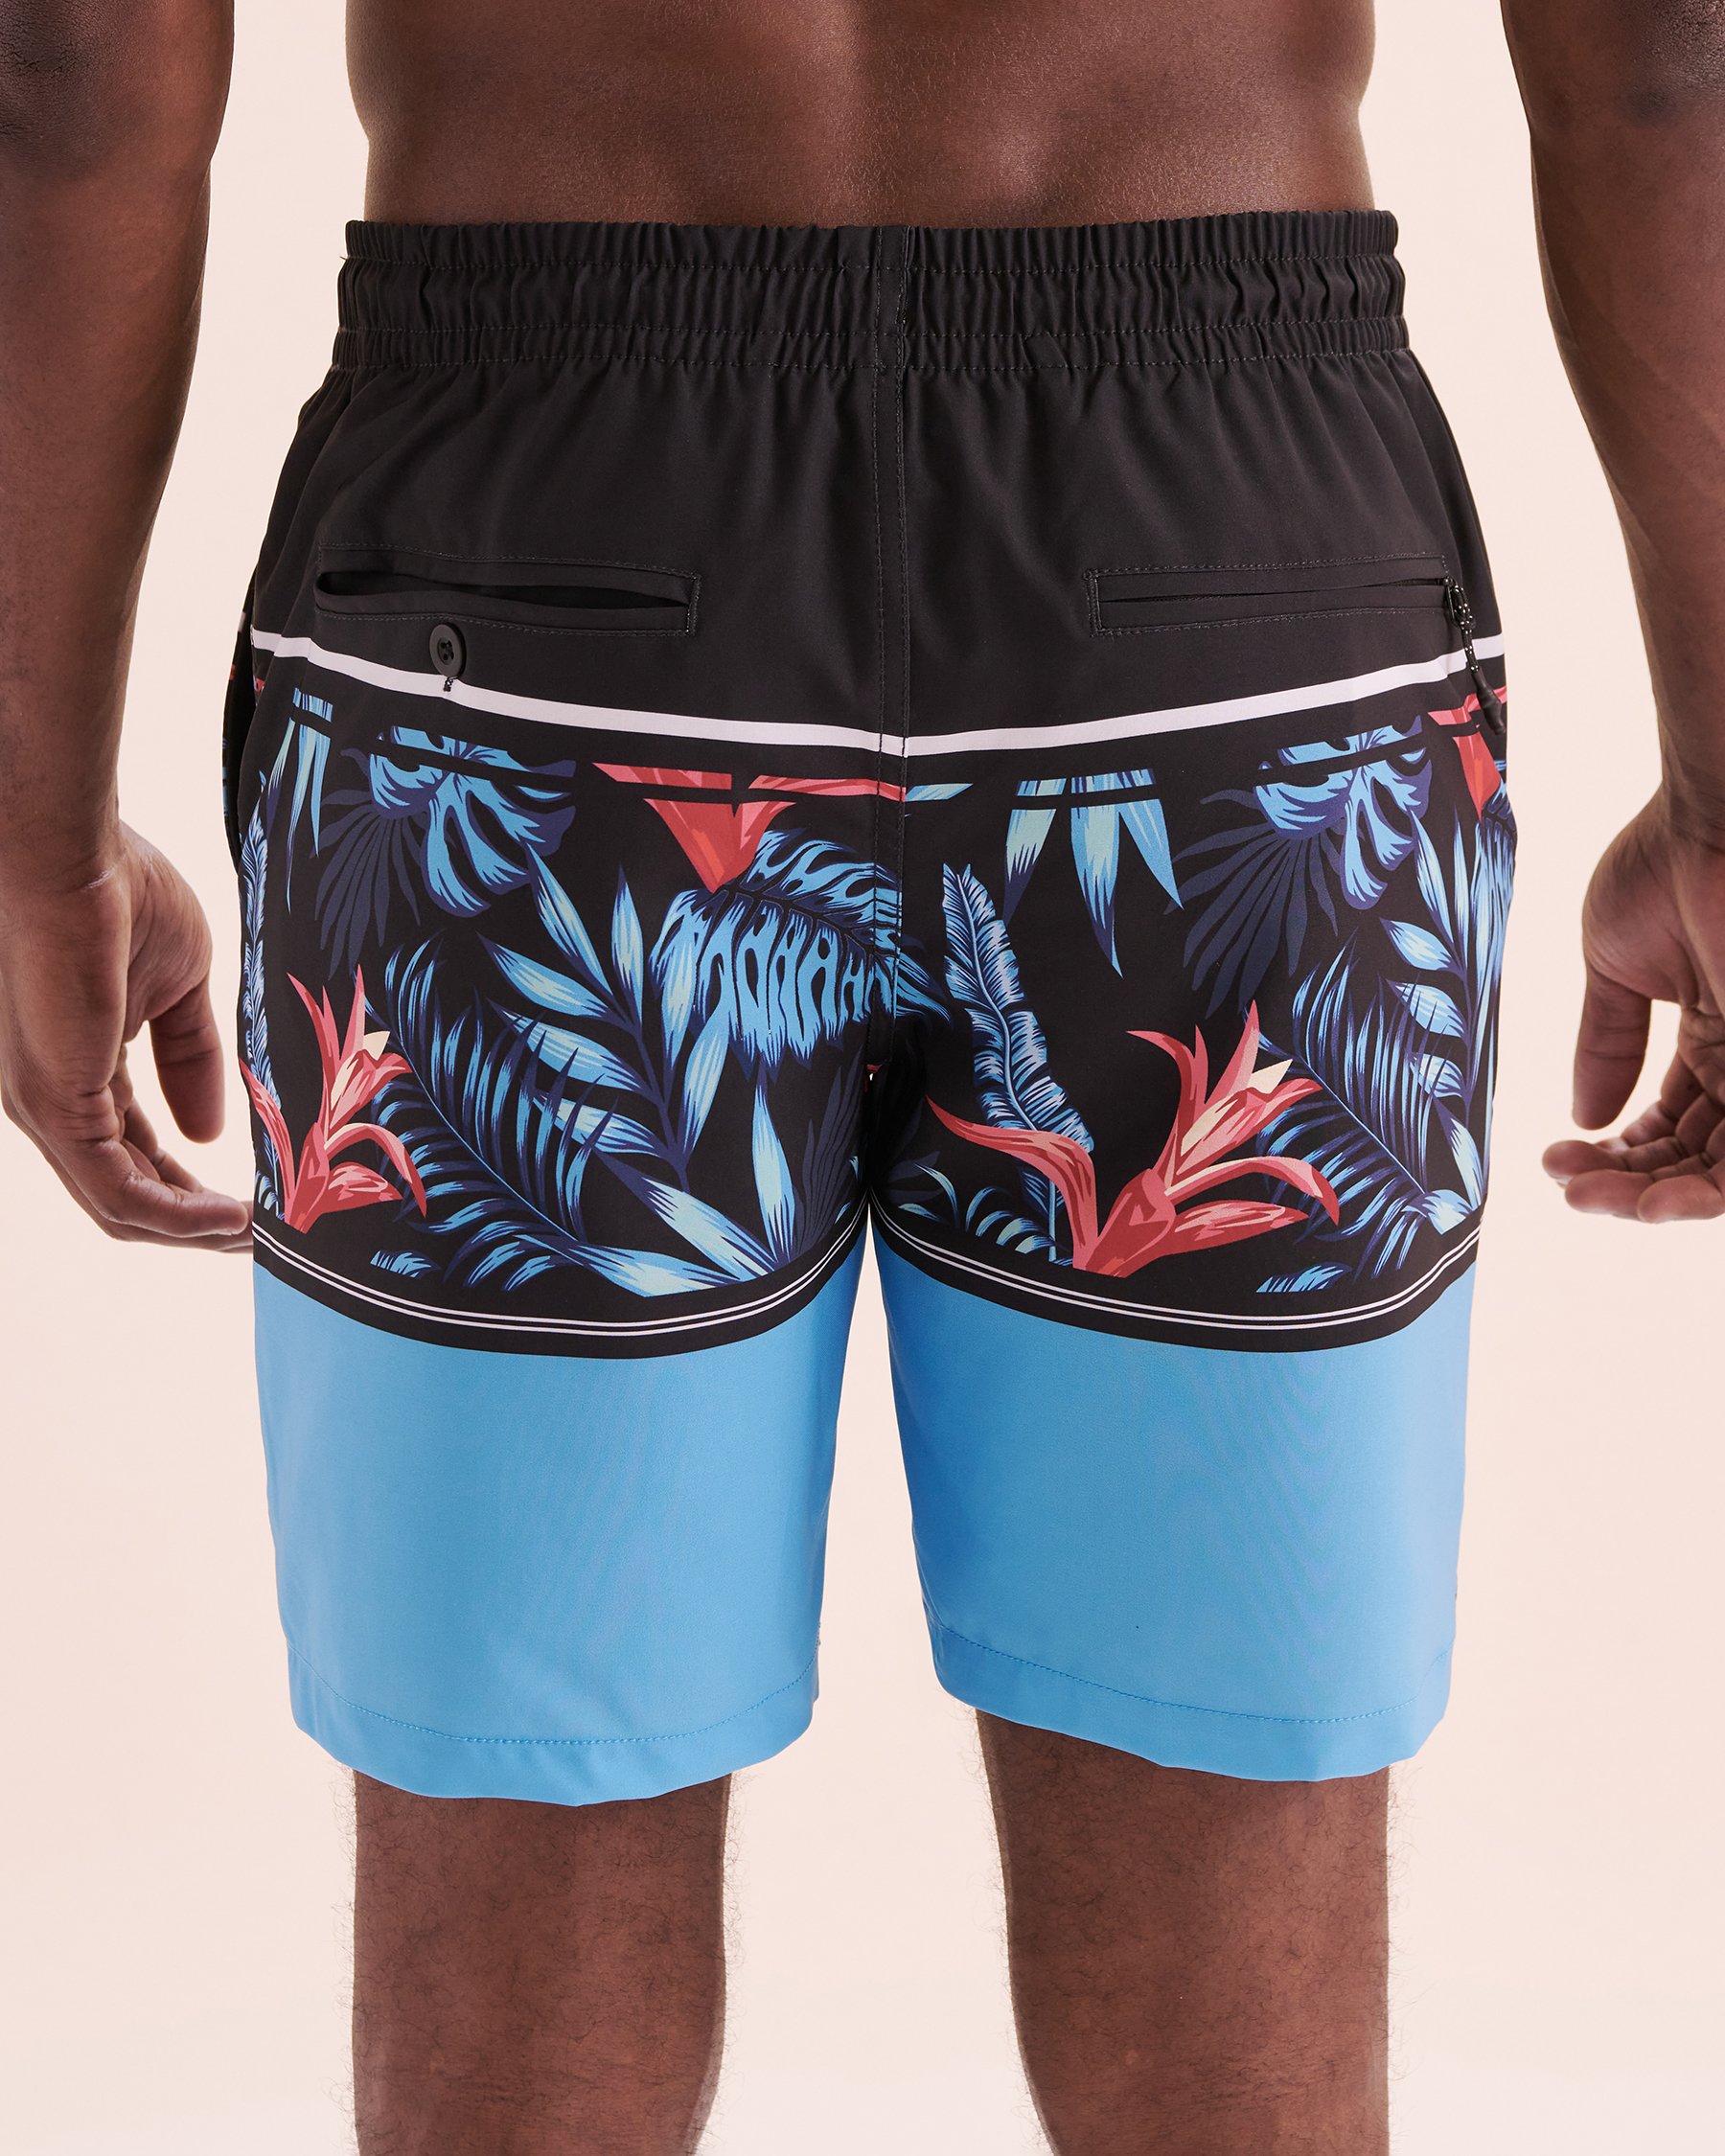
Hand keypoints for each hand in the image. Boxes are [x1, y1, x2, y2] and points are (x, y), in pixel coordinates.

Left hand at [0, 827, 250, 1247]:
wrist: (69, 850)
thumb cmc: (119, 888)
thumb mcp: (181, 983)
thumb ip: (193, 1057)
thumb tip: (209, 1132)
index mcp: (80, 1064)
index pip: (133, 1149)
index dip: (190, 1183)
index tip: (250, 1202)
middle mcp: (51, 1096)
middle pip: (123, 1189)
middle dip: (191, 1220)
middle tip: (257, 1234)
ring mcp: (47, 1105)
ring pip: (117, 1203)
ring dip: (188, 1230)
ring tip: (252, 1235)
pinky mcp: (55, 1105)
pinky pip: (115, 1190)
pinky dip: (174, 1217)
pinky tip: (227, 1219)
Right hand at [1544, 793, 1724, 1220]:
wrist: (1714, 818)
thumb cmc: (1670, 864)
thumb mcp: (1614, 968)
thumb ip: (1604, 1045)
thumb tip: (1583, 1116)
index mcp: (1714, 1034)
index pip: (1672, 1123)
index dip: (1615, 1153)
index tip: (1557, 1157)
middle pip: (1692, 1157)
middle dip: (1626, 1184)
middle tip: (1569, 1187)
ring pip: (1720, 1170)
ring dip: (1652, 1198)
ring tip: (1590, 1197)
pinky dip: (1698, 1193)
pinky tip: (1644, 1198)